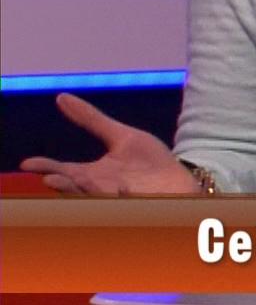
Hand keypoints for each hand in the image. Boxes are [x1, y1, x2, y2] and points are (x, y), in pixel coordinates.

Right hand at [19, 93, 200, 195]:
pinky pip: (127, 205)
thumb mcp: (120, 136)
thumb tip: (61, 97)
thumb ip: (92, 120)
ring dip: (89, 192)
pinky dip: (122, 198)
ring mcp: (120, 200)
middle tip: (50, 178)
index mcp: (93, 174)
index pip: (64, 171)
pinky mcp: (140, 206)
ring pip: (98, 198)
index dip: (47, 168)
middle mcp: (101, 190)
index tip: (28, 164)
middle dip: (64, 185)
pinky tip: (122, 189)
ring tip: (79, 181)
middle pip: (76, 189)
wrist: (179, 180)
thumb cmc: (147, 163)